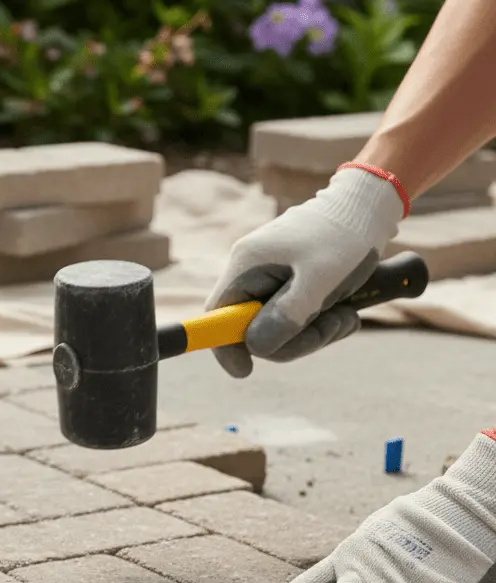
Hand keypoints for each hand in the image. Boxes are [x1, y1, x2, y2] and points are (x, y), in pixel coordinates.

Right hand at [206, 167, 404, 377]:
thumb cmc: (346, 237)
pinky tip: (345, 310)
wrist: (371, 204)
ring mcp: (270, 274)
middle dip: (294, 339)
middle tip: (333, 328)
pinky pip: (294, 314)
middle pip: (253, 327)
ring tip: (347, 316)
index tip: (245, 371)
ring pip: (278, 325)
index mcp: (247, 265)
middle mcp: (251, 269)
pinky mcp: (290, 279)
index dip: (225, 347)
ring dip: (314, 331)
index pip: (217, 315)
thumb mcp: (319, 281)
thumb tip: (255, 348)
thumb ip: (285, 316)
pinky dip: (318, 321)